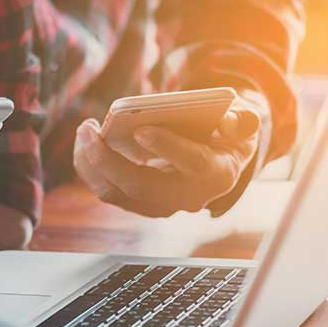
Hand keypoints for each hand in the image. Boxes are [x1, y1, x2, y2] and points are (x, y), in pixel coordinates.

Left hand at [73, 104, 259, 216]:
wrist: (219, 166)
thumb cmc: (227, 137)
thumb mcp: (244, 124)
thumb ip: (242, 120)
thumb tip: (228, 122)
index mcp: (216, 173)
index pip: (192, 163)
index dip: (168, 148)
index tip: (142, 131)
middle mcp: (187, 197)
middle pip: (142, 185)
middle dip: (109, 158)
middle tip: (90, 128)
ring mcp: (161, 205)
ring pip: (118, 193)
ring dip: (92, 165)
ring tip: (84, 132)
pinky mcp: (140, 204)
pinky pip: (108, 192)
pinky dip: (91, 170)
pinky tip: (84, 144)